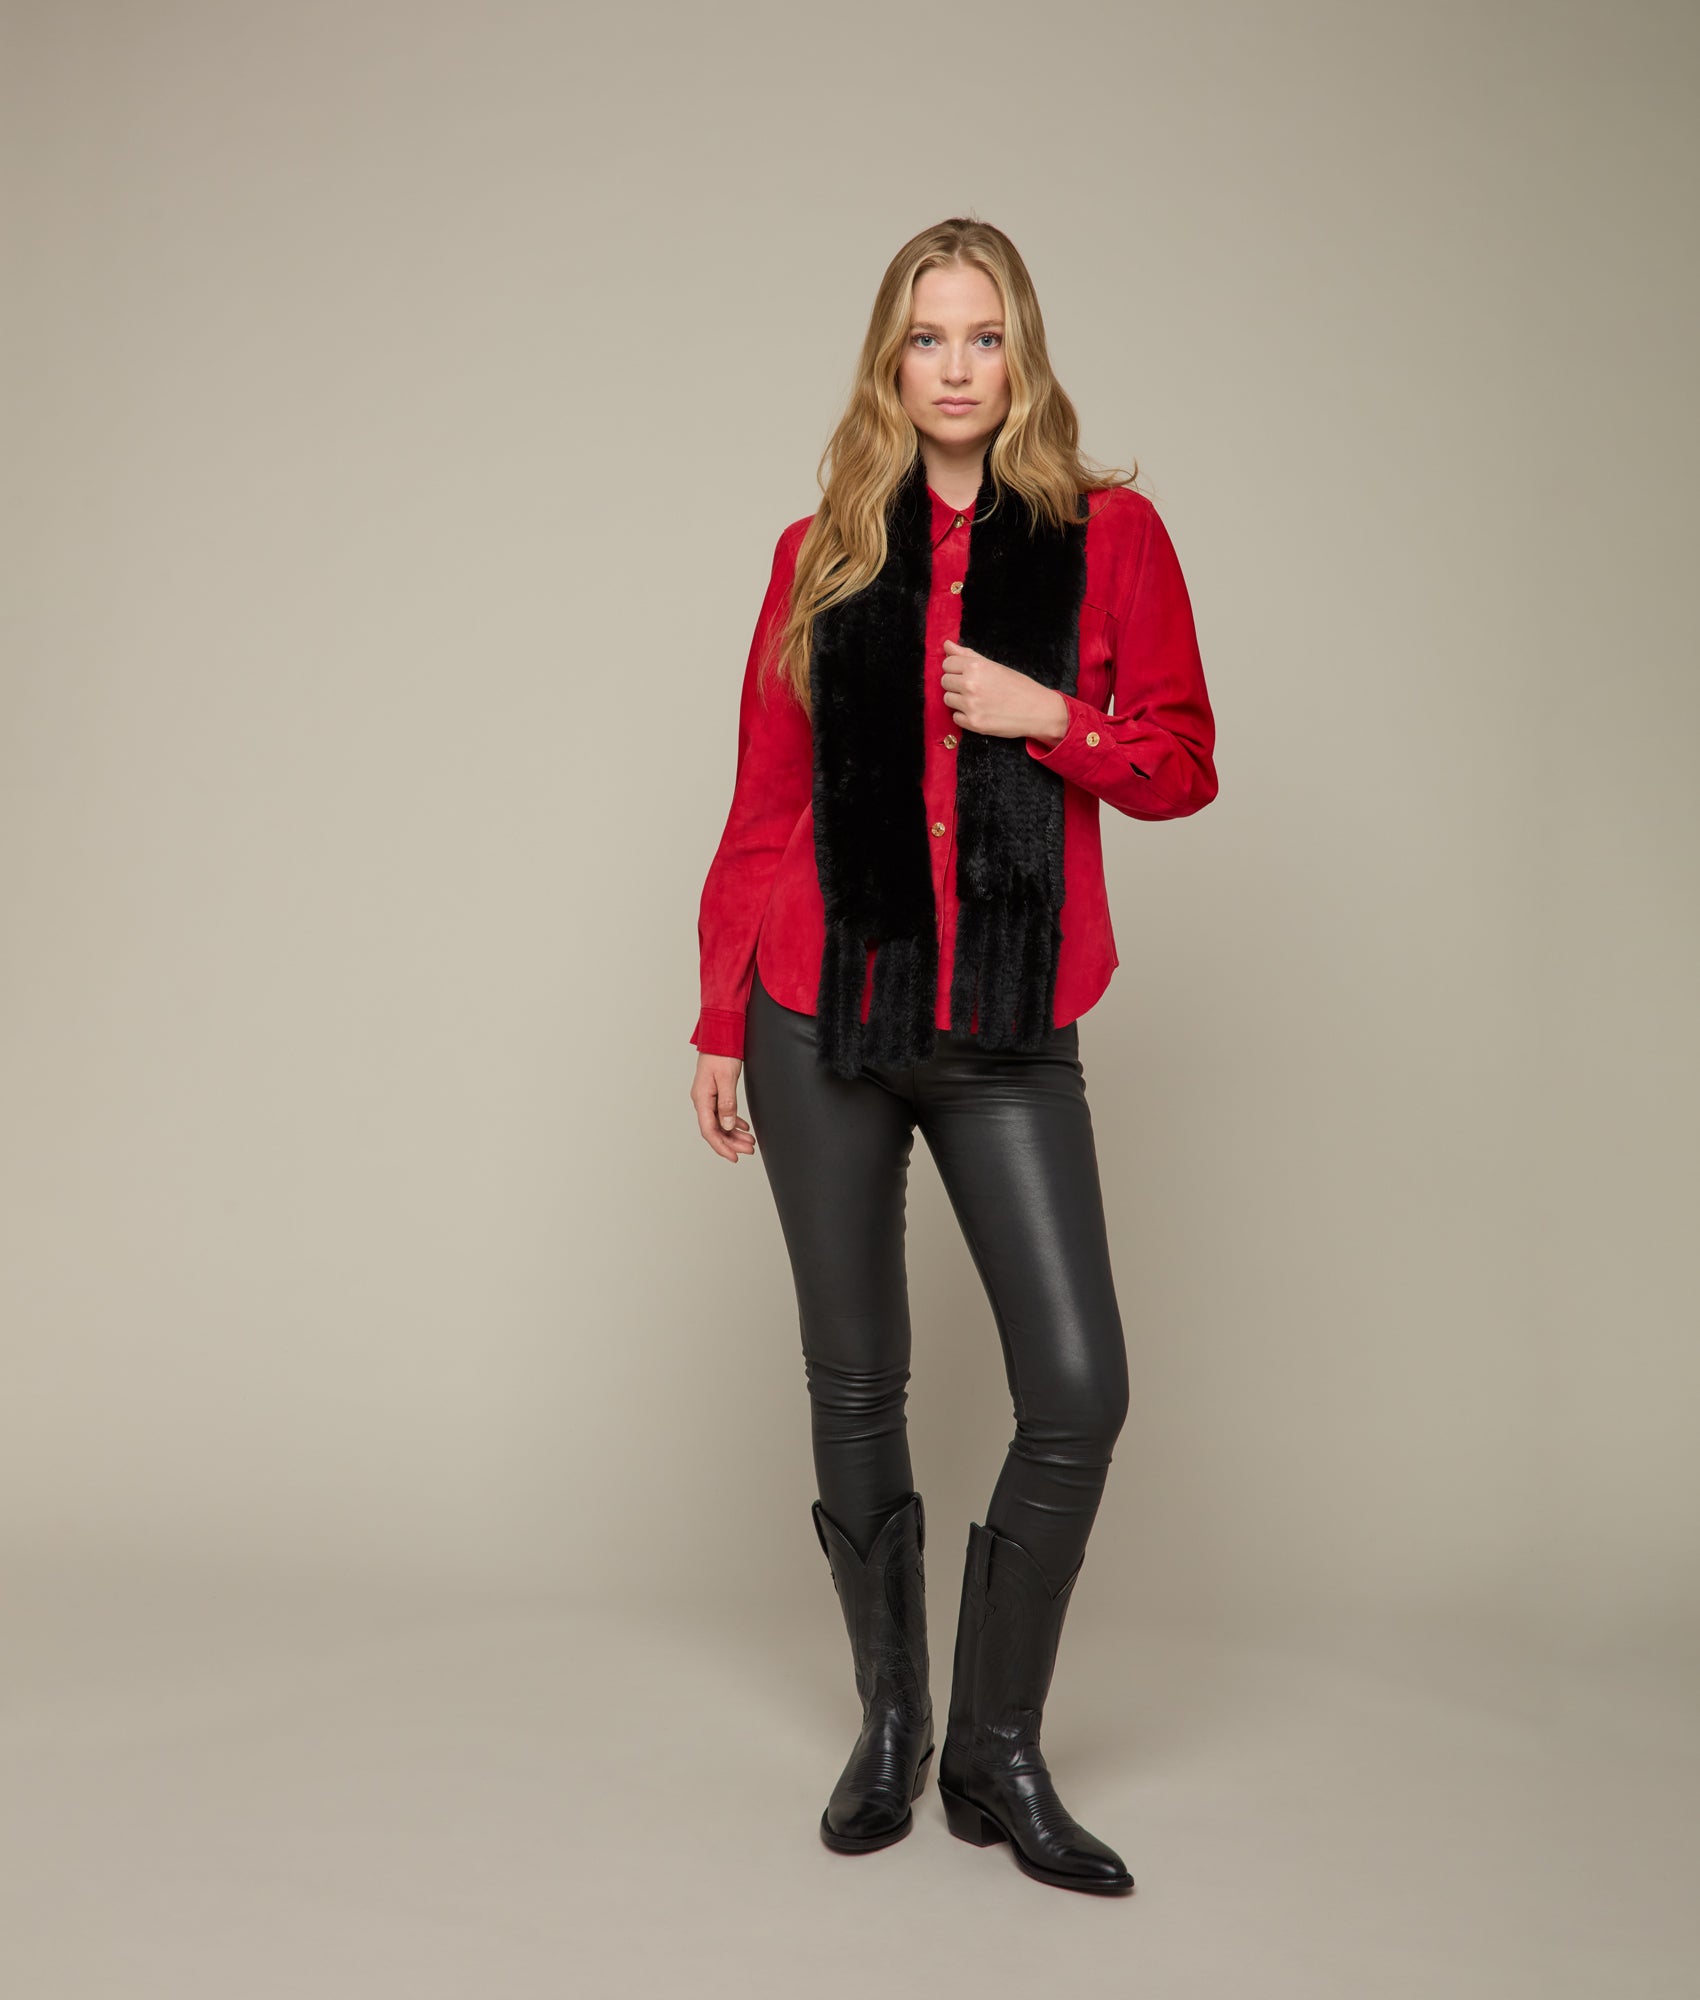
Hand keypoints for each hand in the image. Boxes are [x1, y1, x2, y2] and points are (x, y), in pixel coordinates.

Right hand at [691, 1051, 755, 1161]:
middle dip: (732, 1143)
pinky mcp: (715, 1092)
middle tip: (749, 1150)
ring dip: (734, 1134)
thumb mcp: (727, 1079)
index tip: (734, 1157)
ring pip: (720, 1123)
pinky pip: (723, 1113)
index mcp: (702, 1098)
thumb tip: (728, 1126)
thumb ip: (727, 1103)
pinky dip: (734, 1122)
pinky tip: (744, 1127)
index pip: (709, 1130)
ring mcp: (708, 1097)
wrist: (720, 1035)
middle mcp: (702, 1100)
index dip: (721, 1146)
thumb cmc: (721, 1053)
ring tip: (750, 1141)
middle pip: (715, 1129)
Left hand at [940, 640, 1069, 743]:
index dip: (955, 668)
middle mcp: (971, 684)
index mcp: (976, 667)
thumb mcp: (994, 666)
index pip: (947, 663)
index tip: (965, 673)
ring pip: (947, 699)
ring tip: (977, 700)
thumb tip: (946, 644)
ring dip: (958, 700)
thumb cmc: (1018, 686)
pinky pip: (956, 717)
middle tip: (974, 688)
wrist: (1038, 710)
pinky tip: (980, 712)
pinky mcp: (973, 723)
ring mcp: (971, 705)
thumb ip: (967, 655)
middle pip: (945, 681)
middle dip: (956, 684)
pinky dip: (965, 716)